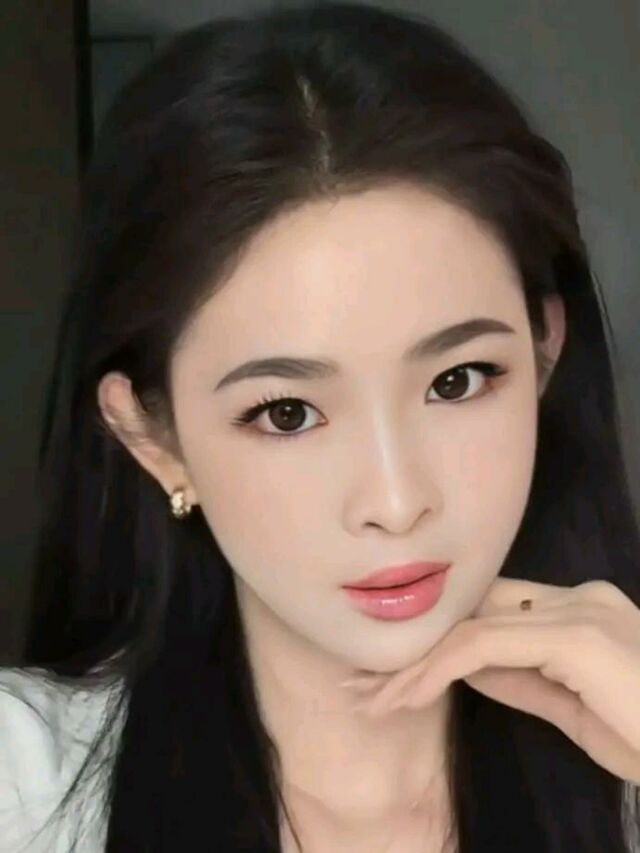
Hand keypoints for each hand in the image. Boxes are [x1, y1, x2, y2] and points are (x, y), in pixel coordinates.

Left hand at [345, 578, 639, 784]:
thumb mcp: (572, 710)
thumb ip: (521, 679)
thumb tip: (462, 666)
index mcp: (583, 609)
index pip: (495, 610)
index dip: (441, 635)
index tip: (395, 670)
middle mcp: (579, 598)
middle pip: (476, 610)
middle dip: (417, 643)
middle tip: (365, 679)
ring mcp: (579, 613)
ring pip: (471, 626)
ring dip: (415, 664)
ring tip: (374, 699)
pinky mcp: (575, 637)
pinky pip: (484, 647)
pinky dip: (438, 671)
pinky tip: (408, 696)